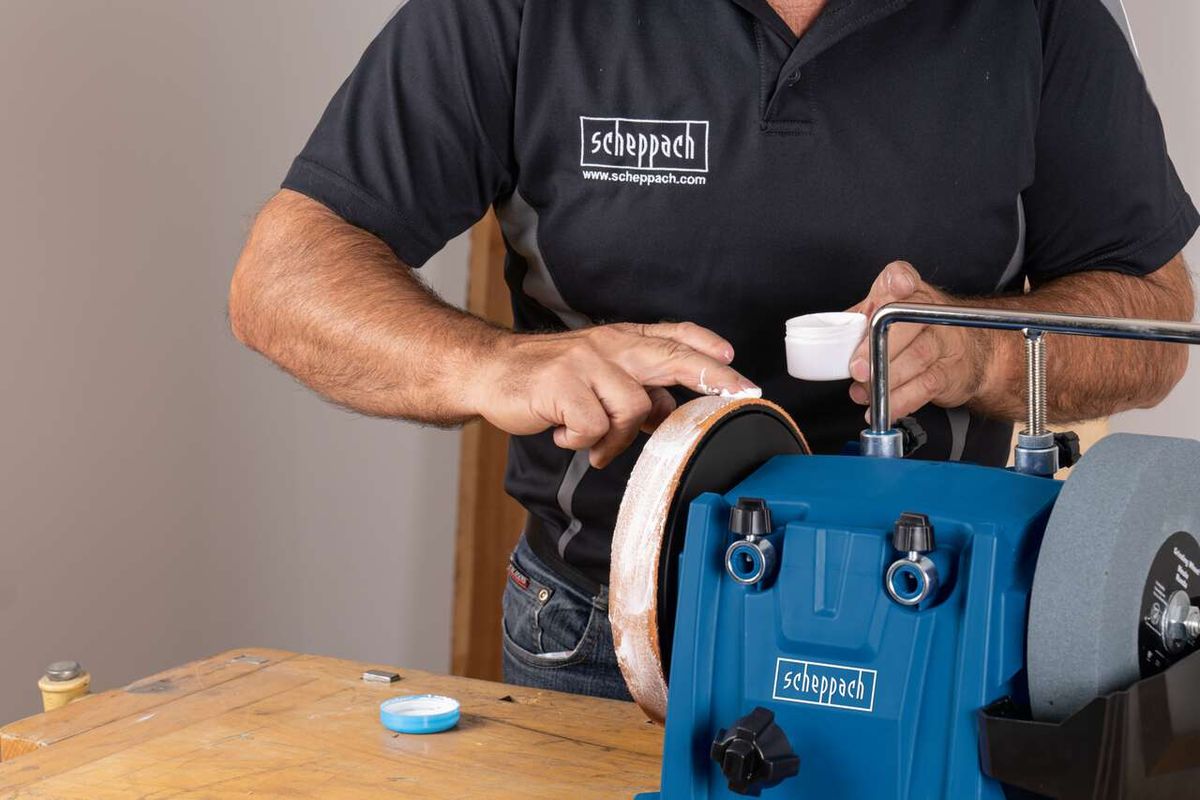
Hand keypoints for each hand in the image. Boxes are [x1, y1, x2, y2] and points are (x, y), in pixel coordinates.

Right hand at [470, 322, 756, 467]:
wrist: (489, 372)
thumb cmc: (545, 380)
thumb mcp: (596, 378)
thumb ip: (635, 392)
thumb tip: (669, 411)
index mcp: (620, 341)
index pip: (672, 337)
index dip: (707, 351)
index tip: (738, 371)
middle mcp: (607, 346)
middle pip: (670, 357)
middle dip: (710, 376)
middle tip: (738, 393)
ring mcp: (585, 362)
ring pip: (631, 406)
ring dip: (615, 437)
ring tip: (592, 443)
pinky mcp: (561, 383)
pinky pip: (593, 426)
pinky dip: (581, 441)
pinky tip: (563, 433)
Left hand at [846, 262, 994, 422]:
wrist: (967, 352)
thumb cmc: (914, 332)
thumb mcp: (884, 317)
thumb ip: (858, 324)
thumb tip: (830, 345)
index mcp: (906, 291)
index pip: (901, 276)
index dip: (899, 281)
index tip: (899, 285)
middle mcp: (929, 310)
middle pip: (906, 324)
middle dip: (879, 349)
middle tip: (858, 369)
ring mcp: (944, 340)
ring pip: (917, 357)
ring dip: (886, 380)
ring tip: (865, 393)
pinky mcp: (951, 370)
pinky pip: (926, 386)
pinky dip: (902, 401)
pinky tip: (885, 408)